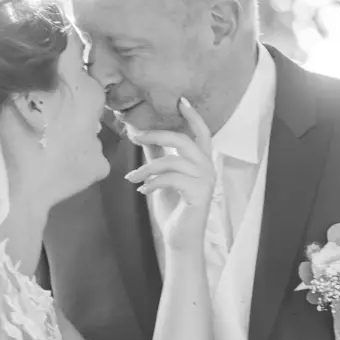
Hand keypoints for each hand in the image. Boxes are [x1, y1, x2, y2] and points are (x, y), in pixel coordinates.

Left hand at [124, 98, 215, 252]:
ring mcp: (206, 181)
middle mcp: (208, 168)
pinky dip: (152, 183)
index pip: (201, 133)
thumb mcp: (162, 178)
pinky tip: (141, 190)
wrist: (180, 240)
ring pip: (172, 161)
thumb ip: (157, 156)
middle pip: (183, 141)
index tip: (180, 100)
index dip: (193, 116)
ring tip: (131, 178)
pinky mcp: (199, 194)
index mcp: (202, 162)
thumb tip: (141, 134)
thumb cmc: (172, 209)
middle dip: (156, 135)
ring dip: (147, 168)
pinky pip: (171, 179)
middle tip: (134, 135)